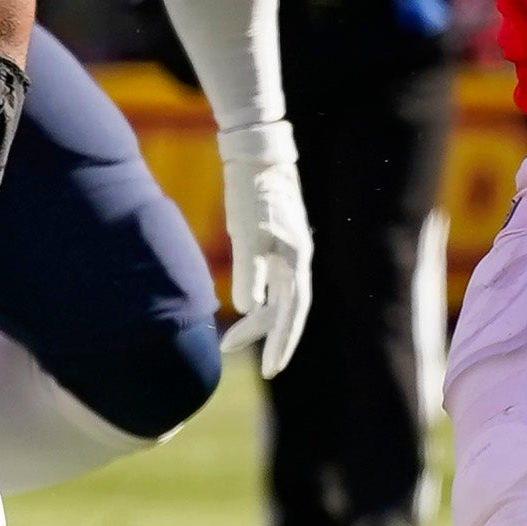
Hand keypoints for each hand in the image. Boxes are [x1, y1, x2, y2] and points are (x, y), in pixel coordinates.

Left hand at [215, 119, 312, 377]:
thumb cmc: (251, 193)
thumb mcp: (246, 232)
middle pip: (285, 309)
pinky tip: (241, 307)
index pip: (293, 312)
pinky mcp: (276, 243)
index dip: (281, 342)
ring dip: (257, 320)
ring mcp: (288, 252)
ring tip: (228, 341)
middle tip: (230, 353)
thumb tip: (247, 309)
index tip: (269, 370)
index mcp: (297, 259)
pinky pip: (271, 283)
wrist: (256, 155)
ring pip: (277, 298)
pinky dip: (257, 299)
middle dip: (264, 337)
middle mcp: (297, 259)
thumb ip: (248, 271)